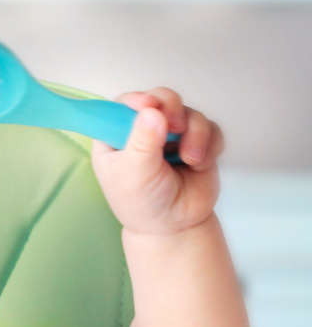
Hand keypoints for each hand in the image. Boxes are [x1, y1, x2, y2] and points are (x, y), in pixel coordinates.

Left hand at [91, 88, 223, 235]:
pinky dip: (209, 143)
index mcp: (115, 138)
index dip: (136, 100)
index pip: (122, 106)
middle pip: (159, 99)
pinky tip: (199, 164)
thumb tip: (153, 112)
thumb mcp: (134, 174)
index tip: (148, 105)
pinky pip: (211, 127)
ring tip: (189, 159)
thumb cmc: (142, 204)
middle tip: (175, 126)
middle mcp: (143, 131)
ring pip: (189, 113)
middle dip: (171, 107)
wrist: (174, 227)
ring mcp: (172, 135)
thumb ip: (142, 142)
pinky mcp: (197, 142)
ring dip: (194, 133)